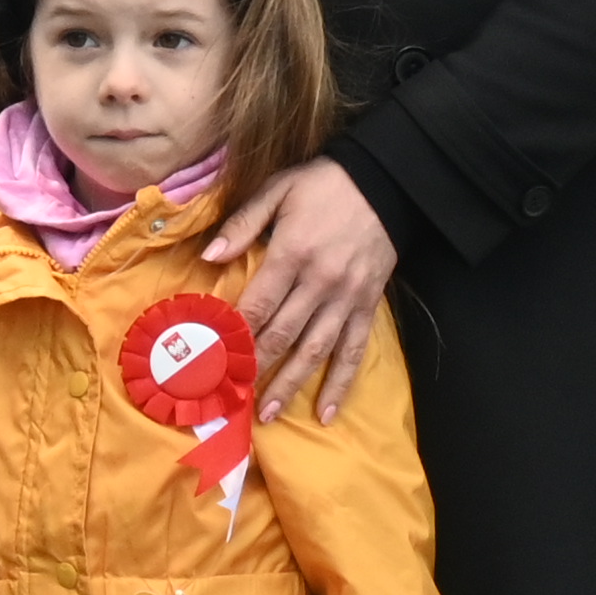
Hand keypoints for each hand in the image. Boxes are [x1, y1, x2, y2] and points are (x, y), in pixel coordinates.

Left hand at [203, 155, 396, 421]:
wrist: (386, 182)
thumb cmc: (323, 185)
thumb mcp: (277, 191)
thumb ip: (242, 224)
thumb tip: (208, 256)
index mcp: (293, 253)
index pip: (258, 303)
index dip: (235, 333)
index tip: (213, 359)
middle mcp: (321, 282)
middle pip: (283, 333)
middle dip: (256, 368)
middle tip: (231, 398)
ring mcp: (347, 298)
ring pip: (316, 350)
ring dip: (291, 384)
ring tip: (268, 413)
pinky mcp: (367, 305)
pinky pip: (354, 350)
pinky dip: (341, 383)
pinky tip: (326, 411)